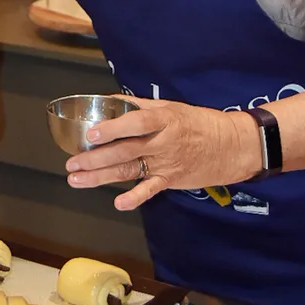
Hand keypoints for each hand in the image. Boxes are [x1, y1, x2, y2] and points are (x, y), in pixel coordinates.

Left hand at [64, 96, 261, 209]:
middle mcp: (162, 142)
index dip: (113, 128)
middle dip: (95, 159)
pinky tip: (119, 203)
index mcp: (163, 120)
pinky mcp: (170, 180)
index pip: (135, 123)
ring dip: (101, 177)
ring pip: (129, 171)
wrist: (232, 146)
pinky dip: (135, 197)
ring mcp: (166, 163)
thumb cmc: (198, 122)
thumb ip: (139, 106)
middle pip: (125, 151)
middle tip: (71, 164)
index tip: (92, 133)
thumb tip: (109, 101)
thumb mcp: (170, 106)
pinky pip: (151, 190)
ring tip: (77, 180)